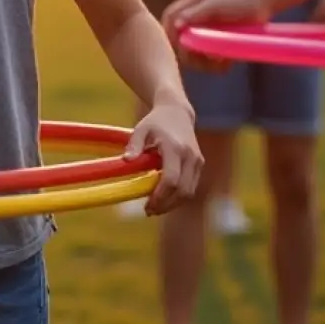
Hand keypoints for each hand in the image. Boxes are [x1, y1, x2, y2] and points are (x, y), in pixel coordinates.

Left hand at [126, 98, 202, 215]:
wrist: (177, 112)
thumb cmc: (155, 122)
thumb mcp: (140, 129)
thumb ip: (133, 144)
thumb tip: (125, 161)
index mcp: (175, 148)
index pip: (171, 179)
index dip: (161, 195)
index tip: (148, 204)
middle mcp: (190, 156)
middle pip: (183, 190)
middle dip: (167, 204)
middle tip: (149, 211)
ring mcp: (197, 161)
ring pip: (190, 192)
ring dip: (173, 203)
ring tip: (154, 208)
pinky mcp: (199, 165)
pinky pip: (191, 186)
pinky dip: (179, 196)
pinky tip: (164, 198)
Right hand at [162, 0, 268, 73]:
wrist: (264, 1)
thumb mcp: (216, 4)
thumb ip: (195, 13)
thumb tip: (176, 25)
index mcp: (190, 5)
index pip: (169, 19)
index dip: (169, 33)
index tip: (179, 47)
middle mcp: (195, 18)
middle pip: (179, 40)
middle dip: (189, 54)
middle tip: (205, 61)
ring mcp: (206, 30)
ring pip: (194, 52)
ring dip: (203, 63)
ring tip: (220, 63)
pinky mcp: (218, 40)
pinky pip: (209, 57)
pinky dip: (214, 64)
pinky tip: (226, 64)